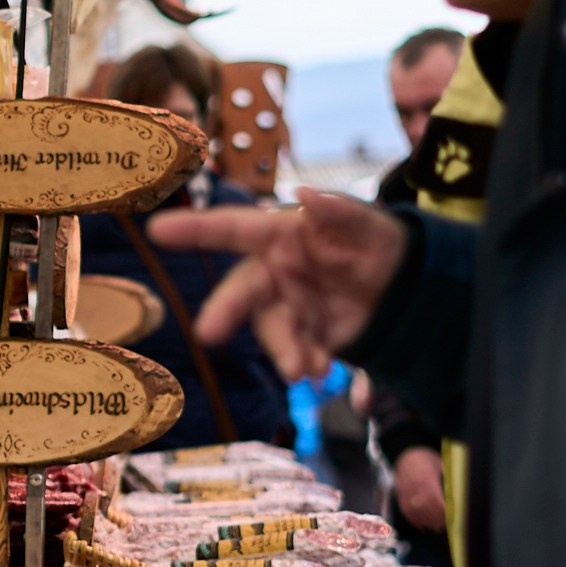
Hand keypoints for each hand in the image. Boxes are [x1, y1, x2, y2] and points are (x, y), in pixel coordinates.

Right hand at [145, 191, 409, 378]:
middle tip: (208, 333)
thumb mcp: (368, 225)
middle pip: (241, 291)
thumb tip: (306, 195)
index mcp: (282, 235)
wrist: (407, 290)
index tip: (158, 230)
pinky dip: (305, 362)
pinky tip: (320, 371)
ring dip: (283, 350)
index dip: (196, 229)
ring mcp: (288, 306)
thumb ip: (338, 211)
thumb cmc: (377, 243)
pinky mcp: (305, 336)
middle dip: (224, 312)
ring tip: (304, 370)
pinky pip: (296, 352)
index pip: (234, 229)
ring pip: (271, 329)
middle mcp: (276, 271)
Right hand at [393, 444, 449, 534]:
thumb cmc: (427, 460)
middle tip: (444, 526)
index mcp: (426, 477)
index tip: (450, 516)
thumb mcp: (439, 463)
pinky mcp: (401, 495)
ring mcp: (406, 491)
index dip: (442, 508)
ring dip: (426, 521)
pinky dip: (414, 519)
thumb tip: (459, 489)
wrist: (406, 455)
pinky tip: (422, 525)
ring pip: (415, 510)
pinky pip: (406, 510)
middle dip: (435, 517)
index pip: (435, 497)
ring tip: (435, 528)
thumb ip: (448, 476)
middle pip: (425, 506)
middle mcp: (415, 485)